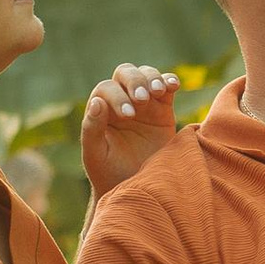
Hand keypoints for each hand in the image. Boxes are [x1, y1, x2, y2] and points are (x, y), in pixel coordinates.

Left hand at [82, 61, 179, 197]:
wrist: (136, 190)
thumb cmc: (108, 173)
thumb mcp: (95, 154)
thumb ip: (92, 128)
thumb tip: (97, 102)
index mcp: (101, 110)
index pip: (106, 89)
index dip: (117, 96)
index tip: (128, 116)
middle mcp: (121, 101)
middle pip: (125, 74)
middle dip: (134, 82)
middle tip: (142, 100)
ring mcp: (143, 104)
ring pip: (146, 75)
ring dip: (152, 78)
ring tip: (157, 92)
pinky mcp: (163, 109)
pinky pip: (167, 87)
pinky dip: (170, 81)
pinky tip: (173, 86)